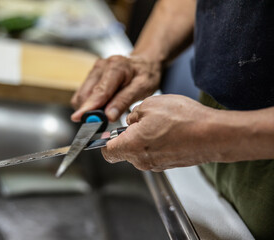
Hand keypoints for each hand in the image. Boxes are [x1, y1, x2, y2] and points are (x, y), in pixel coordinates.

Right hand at [71, 55, 161, 121]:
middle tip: (99, 123)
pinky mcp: (91, 76)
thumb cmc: (145, 75)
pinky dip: (89, 104)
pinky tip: (102, 105)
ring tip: (106, 112)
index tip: (79, 118)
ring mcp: (94, 70)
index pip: (99, 91)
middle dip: (89, 110)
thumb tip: (109, 116)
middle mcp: (102, 66)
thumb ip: (124, 101)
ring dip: (88, 108)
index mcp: (117, 67)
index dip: (89, 106)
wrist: (144, 64)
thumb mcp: (142, 88)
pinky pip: (83, 94)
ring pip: (81, 95)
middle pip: (86, 93)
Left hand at [101, 95, 222, 170]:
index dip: (104, 142)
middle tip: (140, 119)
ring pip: (140, 151)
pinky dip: (157, 142)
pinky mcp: (170, 164)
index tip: (107, 133)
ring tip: (160, 122)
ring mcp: (157, 165)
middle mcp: (142, 161)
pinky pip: (155, 153)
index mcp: (131, 146)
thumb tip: (131, 120)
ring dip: (144, 138)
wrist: (215, 134)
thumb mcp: (150, 105)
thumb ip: (133, 114)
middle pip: (124, 151)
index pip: (107, 152)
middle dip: (128, 135)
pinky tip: (170, 130)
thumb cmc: (183, 120)